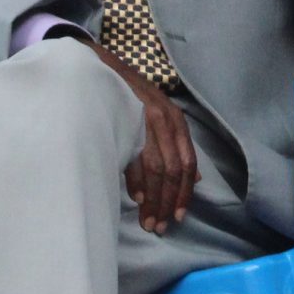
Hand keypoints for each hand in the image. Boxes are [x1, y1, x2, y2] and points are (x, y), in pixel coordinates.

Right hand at [89, 41, 199, 232]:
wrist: (99, 68)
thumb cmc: (127, 98)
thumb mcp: (157, 119)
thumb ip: (174, 147)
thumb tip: (194, 179)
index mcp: (176, 121)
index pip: (187, 163)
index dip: (184, 192)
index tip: (179, 215)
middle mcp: (166, 119)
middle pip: (174, 169)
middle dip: (168, 201)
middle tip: (161, 226)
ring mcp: (146, 119)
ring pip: (156, 167)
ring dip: (153, 198)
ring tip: (149, 220)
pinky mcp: (126, 120)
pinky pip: (135, 156)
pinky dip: (137, 179)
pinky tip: (137, 197)